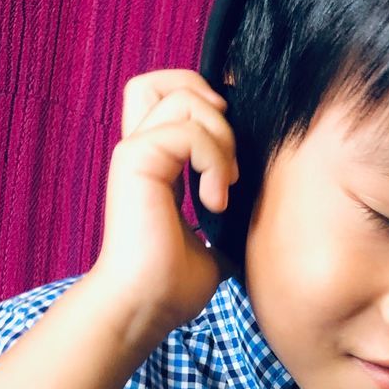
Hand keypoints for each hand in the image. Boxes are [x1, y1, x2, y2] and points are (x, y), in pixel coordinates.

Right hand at [89, 69, 239, 331]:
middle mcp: (141, 150)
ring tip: (225, 186)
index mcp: (155, 164)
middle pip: (167, 81)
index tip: (238, 158)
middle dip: (212, 105)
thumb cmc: (172, 285)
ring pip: (183, 96)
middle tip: (230, 159)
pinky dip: (213, 159)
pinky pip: (187, 130)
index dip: (212, 110)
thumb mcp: (213, 242)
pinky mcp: (135, 160)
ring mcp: (135, 151)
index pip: (175, 102)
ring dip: (220, 137)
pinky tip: (215, 201)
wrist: (146, 307)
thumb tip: (253, 215)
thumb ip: (224, 213)